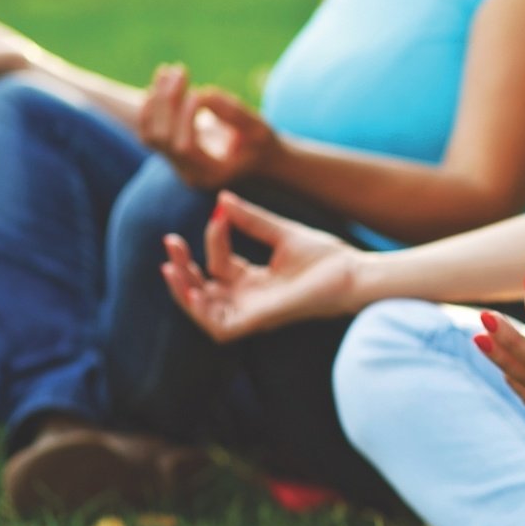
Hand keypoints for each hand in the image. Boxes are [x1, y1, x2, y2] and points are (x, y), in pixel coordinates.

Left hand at [138, 64, 275, 188]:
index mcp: (211, 174)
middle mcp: (188, 174)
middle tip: (181, 70)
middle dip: (167, 101)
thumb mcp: (258, 128)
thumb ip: (233, 112)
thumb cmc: (262, 144)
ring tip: (167, 70)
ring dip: (156, 100)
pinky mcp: (170, 152)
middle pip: (162, 138)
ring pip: (150, 134)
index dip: (185, 117)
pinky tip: (161, 83)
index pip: (184, 147)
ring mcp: (176, 165)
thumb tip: (200, 94)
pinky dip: (150, 106)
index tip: (200, 92)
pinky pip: (148, 131)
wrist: (260, 160)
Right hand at [159, 191, 360, 340]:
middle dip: (182, 268)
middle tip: (170, 242)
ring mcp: (253, 312)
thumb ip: (251, 220)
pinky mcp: (259, 320)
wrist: (354, 273)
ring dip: (183, 290)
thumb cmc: (327, 257)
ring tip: (171, 266)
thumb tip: (222, 199)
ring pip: (205, 310)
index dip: (214, 239)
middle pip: (203, 289)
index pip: (220, 262)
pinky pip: (220, 326)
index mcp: (255, 281)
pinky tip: (192, 289)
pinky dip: (201, 311)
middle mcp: (250, 299)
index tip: (220, 213)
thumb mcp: (281, 233)